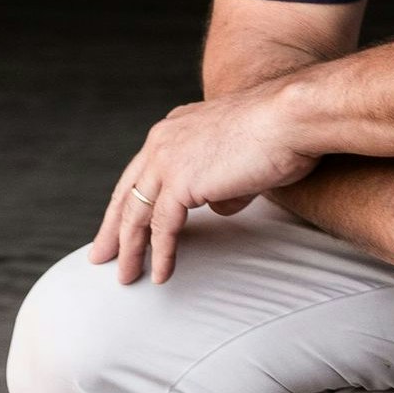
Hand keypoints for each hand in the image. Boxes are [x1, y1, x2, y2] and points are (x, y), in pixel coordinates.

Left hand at [90, 81, 325, 284]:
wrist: (292, 116)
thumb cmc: (284, 131)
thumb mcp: (244, 156)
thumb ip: (224, 181)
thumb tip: (218, 206)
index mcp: (175, 128)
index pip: (142, 171)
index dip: (130, 200)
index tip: (123, 224)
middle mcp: (163, 141)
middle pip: (127, 193)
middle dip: (113, 229)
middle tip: (101, 255)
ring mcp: (167, 161)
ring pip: (137, 214)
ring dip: (131, 249)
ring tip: (126, 276)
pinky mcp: (180, 183)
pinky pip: (161, 228)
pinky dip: (161, 254)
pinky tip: (159, 275)